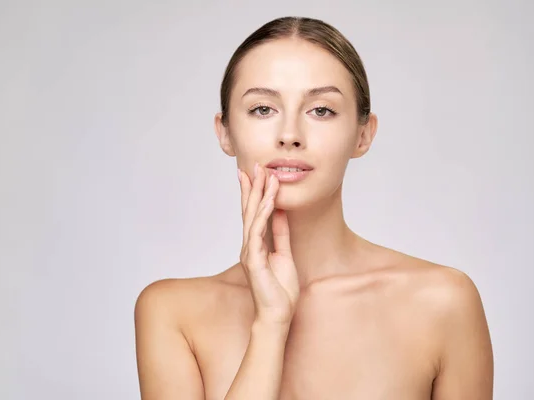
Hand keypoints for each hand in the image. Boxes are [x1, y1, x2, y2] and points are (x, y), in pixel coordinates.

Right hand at [238, 163, 299, 326]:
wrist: (278, 314)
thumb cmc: (280, 289)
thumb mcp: (284, 254)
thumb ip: (281, 234)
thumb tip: (282, 213)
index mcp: (256, 244)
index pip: (253, 213)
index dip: (254, 193)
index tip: (255, 174)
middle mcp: (249, 245)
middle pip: (248, 210)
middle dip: (252, 187)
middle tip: (253, 165)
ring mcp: (249, 251)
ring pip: (252, 217)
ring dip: (259, 195)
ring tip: (264, 176)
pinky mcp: (254, 259)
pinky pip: (258, 232)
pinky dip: (263, 214)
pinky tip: (268, 201)